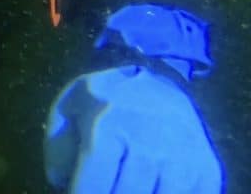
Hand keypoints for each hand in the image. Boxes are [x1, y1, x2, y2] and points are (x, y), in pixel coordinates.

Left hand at [44, 65, 221, 192]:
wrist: (157, 82)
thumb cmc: (105, 102)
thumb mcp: (68, 109)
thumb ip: (58, 149)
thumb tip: (61, 183)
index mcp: (107, 128)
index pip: (92, 186)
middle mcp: (148, 143)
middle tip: (102, 190)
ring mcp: (182, 157)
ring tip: (123, 186)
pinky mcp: (207, 169)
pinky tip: (151, 188)